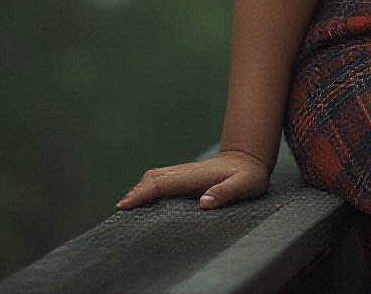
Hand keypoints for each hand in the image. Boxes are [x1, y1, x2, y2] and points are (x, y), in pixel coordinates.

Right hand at [116, 149, 270, 210]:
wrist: (250, 158)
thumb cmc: (250, 175)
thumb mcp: (246, 184)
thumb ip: (227, 192)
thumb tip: (204, 203)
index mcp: (197, 175)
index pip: (164, 183)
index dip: (143, 193)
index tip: (124, 205)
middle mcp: (187, 172)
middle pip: (154, 177)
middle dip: (136, 192)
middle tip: (120, 211)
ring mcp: (185, 173)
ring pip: (155, 177)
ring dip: (139, 190)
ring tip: (125, 209)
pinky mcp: (185, 177)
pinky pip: (161, 181)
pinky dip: (147, 189)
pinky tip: (142, 202)